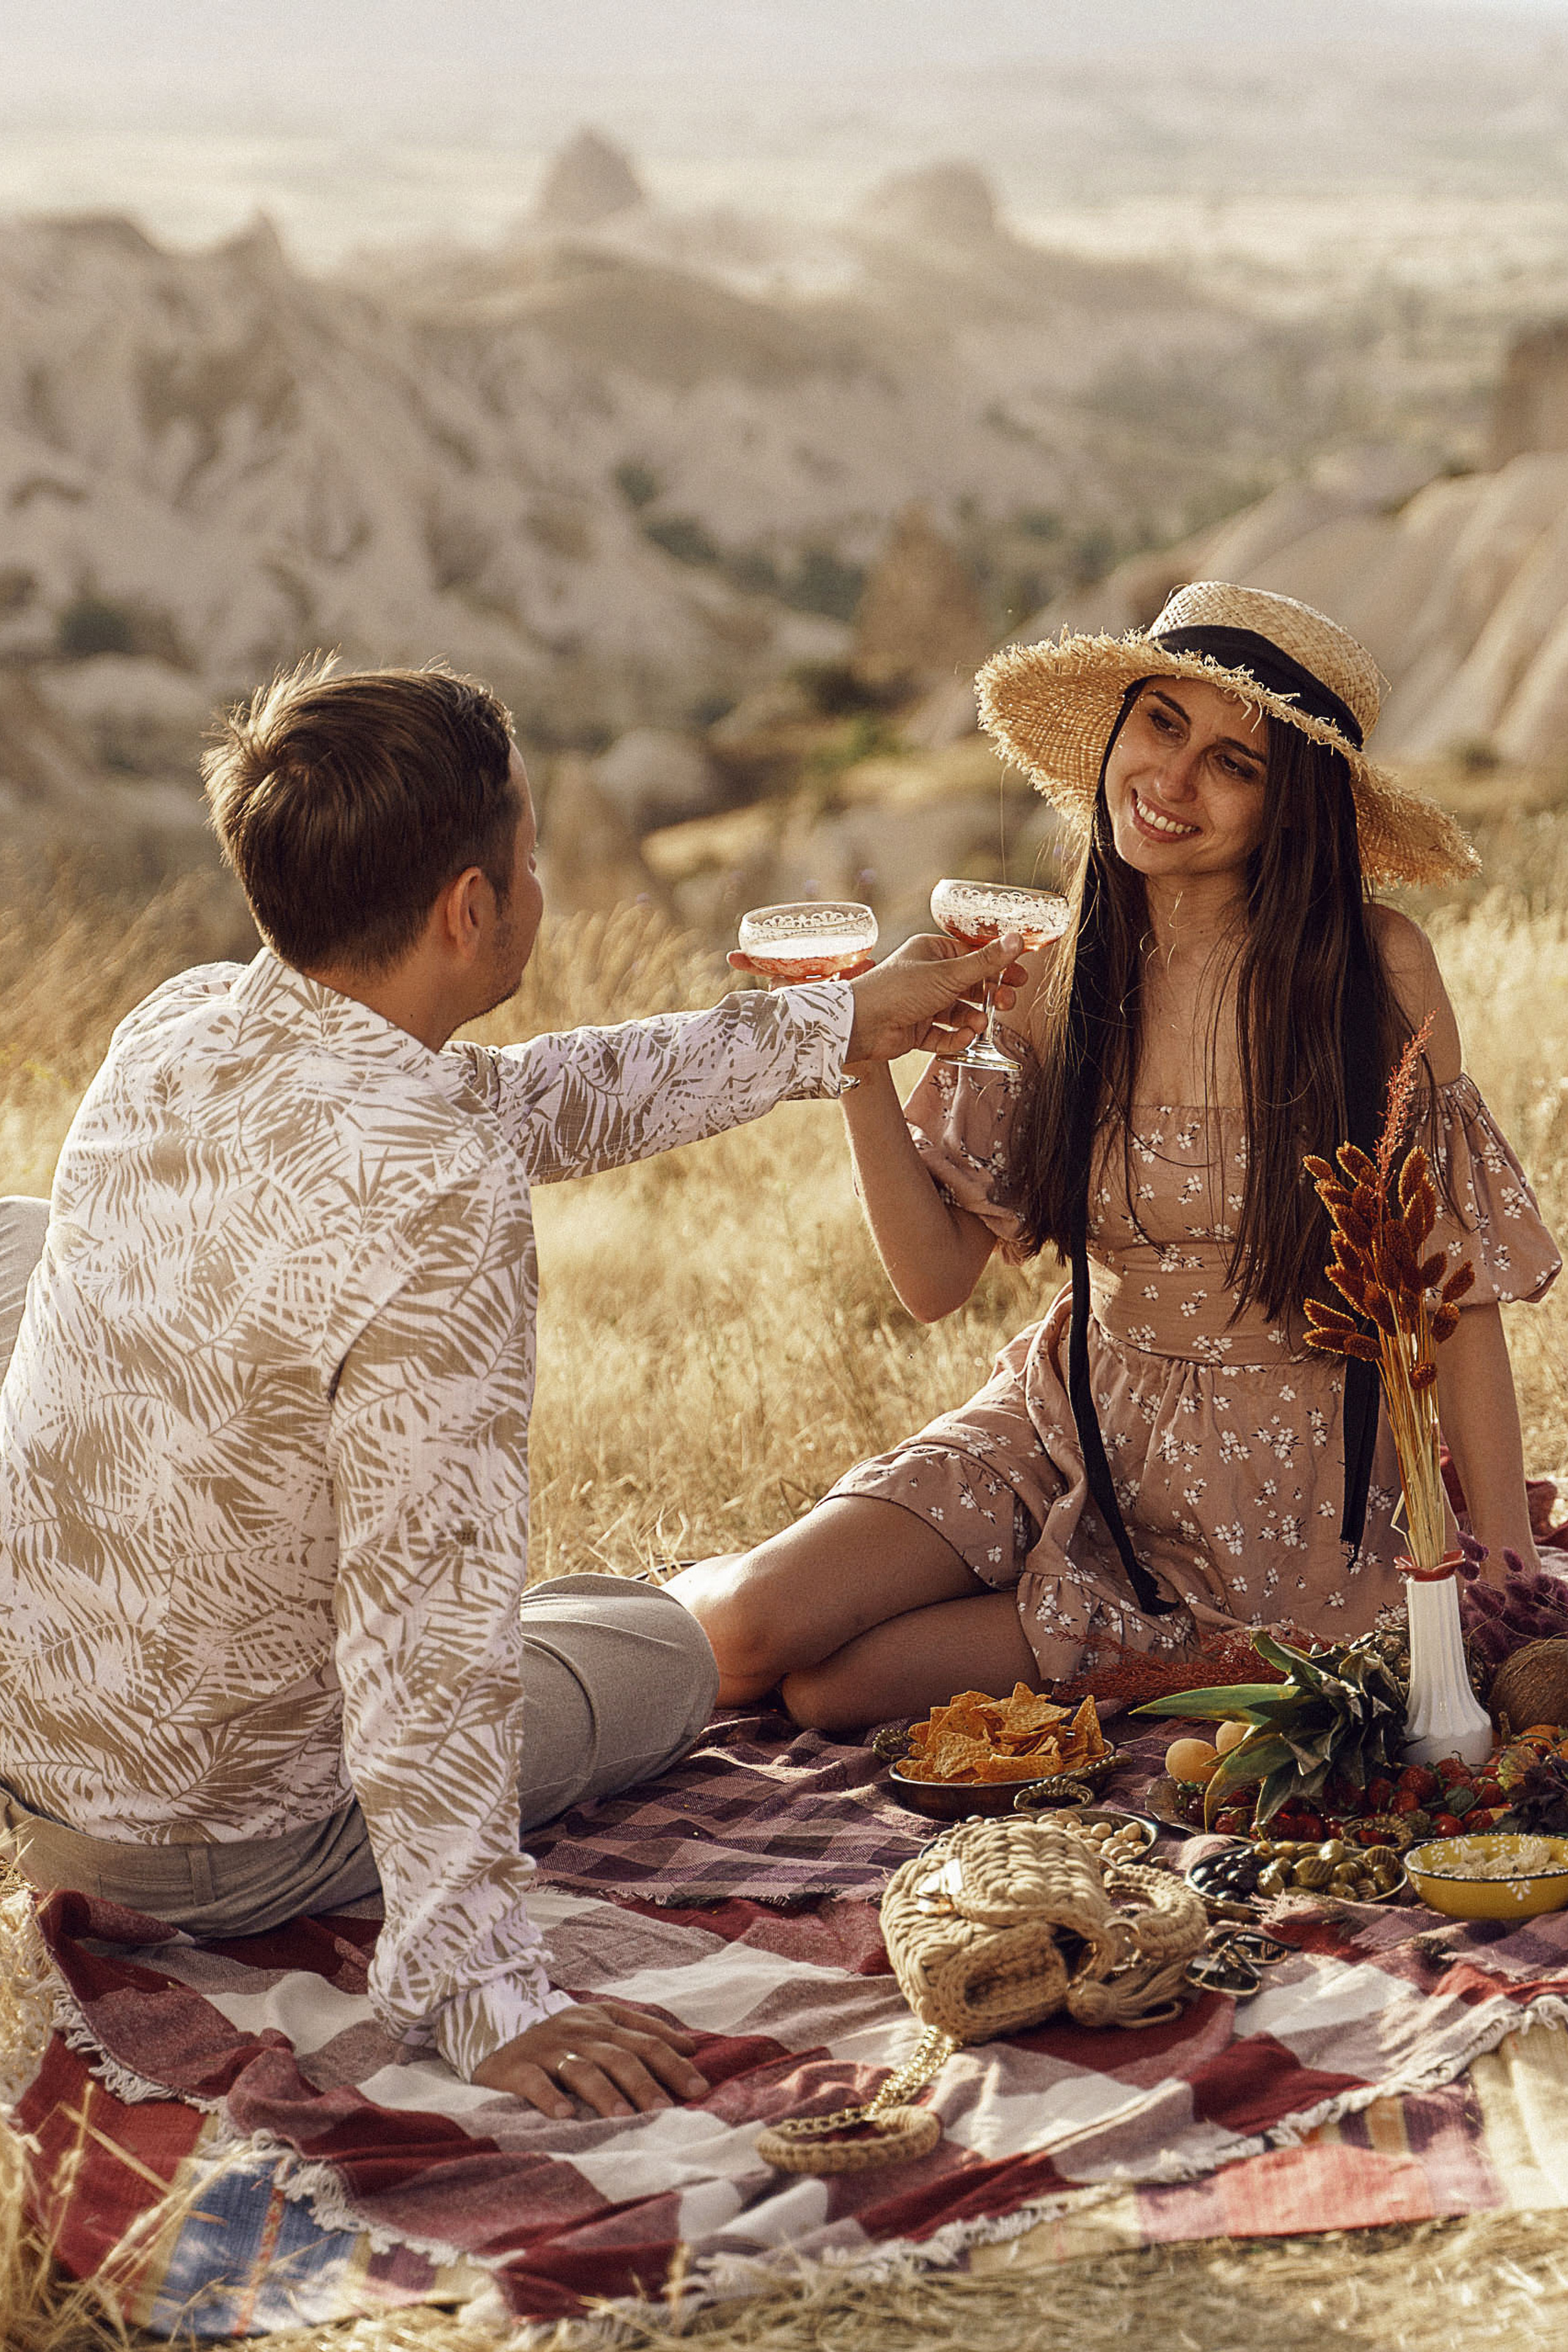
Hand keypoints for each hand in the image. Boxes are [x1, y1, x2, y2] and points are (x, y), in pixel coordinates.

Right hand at [471, 1998, 708, 2119]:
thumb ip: (643, 2031)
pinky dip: (550, 2098)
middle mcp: (578, 2032)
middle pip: (619, 2056)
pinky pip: (534, 2082)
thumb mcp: (601, 2023)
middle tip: (667, 2110)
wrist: (493, 2027)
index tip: (700, 2088)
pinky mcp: (516, 2068)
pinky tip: (565, 2116)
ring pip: (582, 2069)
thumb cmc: (560, 2035)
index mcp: (602, 2021)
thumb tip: (691, 2046)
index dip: (674, 2062)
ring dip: (605, 2093)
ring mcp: (547, 2049)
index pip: (646, 2039)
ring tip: (625, 2117)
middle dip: (646, 2083)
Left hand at [841, 931, 1026, 1067]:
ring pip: (958, 1012)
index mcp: (932, 953)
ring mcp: (921, 1003)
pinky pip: (943, 1034)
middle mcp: (927, 976)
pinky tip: (963, 1037)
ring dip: (973, 1019)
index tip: (1019, 975)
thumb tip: (1016, 939)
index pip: (972, 955)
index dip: (997, 966)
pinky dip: (955, 1038)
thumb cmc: (898, 989)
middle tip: (1006, 1002)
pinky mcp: (915, 1029)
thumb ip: (985, 961)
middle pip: (969, 985)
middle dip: (989, 995)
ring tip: (979, 1024)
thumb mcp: (949, 973)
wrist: (862, 1024)